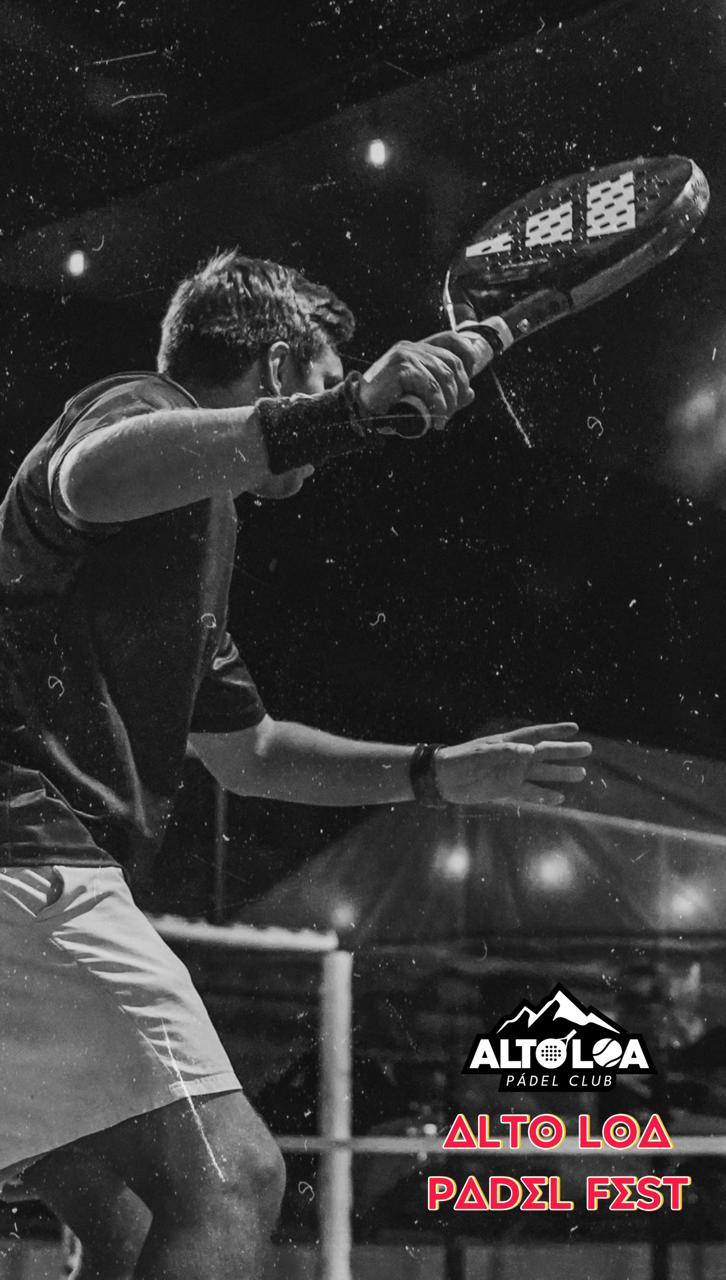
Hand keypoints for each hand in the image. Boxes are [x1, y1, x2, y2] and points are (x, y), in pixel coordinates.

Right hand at [358, 330, 490, 427]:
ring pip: (443, 377)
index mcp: (416, 348)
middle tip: (450, 413)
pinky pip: (430, 386)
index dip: (467, 357)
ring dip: (448, 403)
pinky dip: (437, 406)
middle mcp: (412, 347)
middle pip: (451, 363)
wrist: (359, 410)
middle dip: (458, 391)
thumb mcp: (421, 395)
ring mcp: (406, 354)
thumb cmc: (388, 405)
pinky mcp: (401, 367)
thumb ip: (444, 393)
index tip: (466, 383)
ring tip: (442, 420)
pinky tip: (436, 421)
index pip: (451, 339)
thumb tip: (471, 394)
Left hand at [434, 723, 591, 806]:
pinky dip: (544, 796)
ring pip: (541, 773)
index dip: (555, 730)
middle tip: (588, 749)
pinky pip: (529, 793)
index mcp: (508, 743)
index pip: (537, 734)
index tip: (575, 728)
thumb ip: (506, 752)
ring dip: (560, 774)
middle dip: (566, 751)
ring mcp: (511, 774)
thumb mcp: (482, 753)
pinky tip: (559, 798)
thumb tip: (531, 751)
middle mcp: (514, 757)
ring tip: (581, 774)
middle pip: (545, 753)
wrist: (442, 779)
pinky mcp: (505, 790)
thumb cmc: (460, 760)